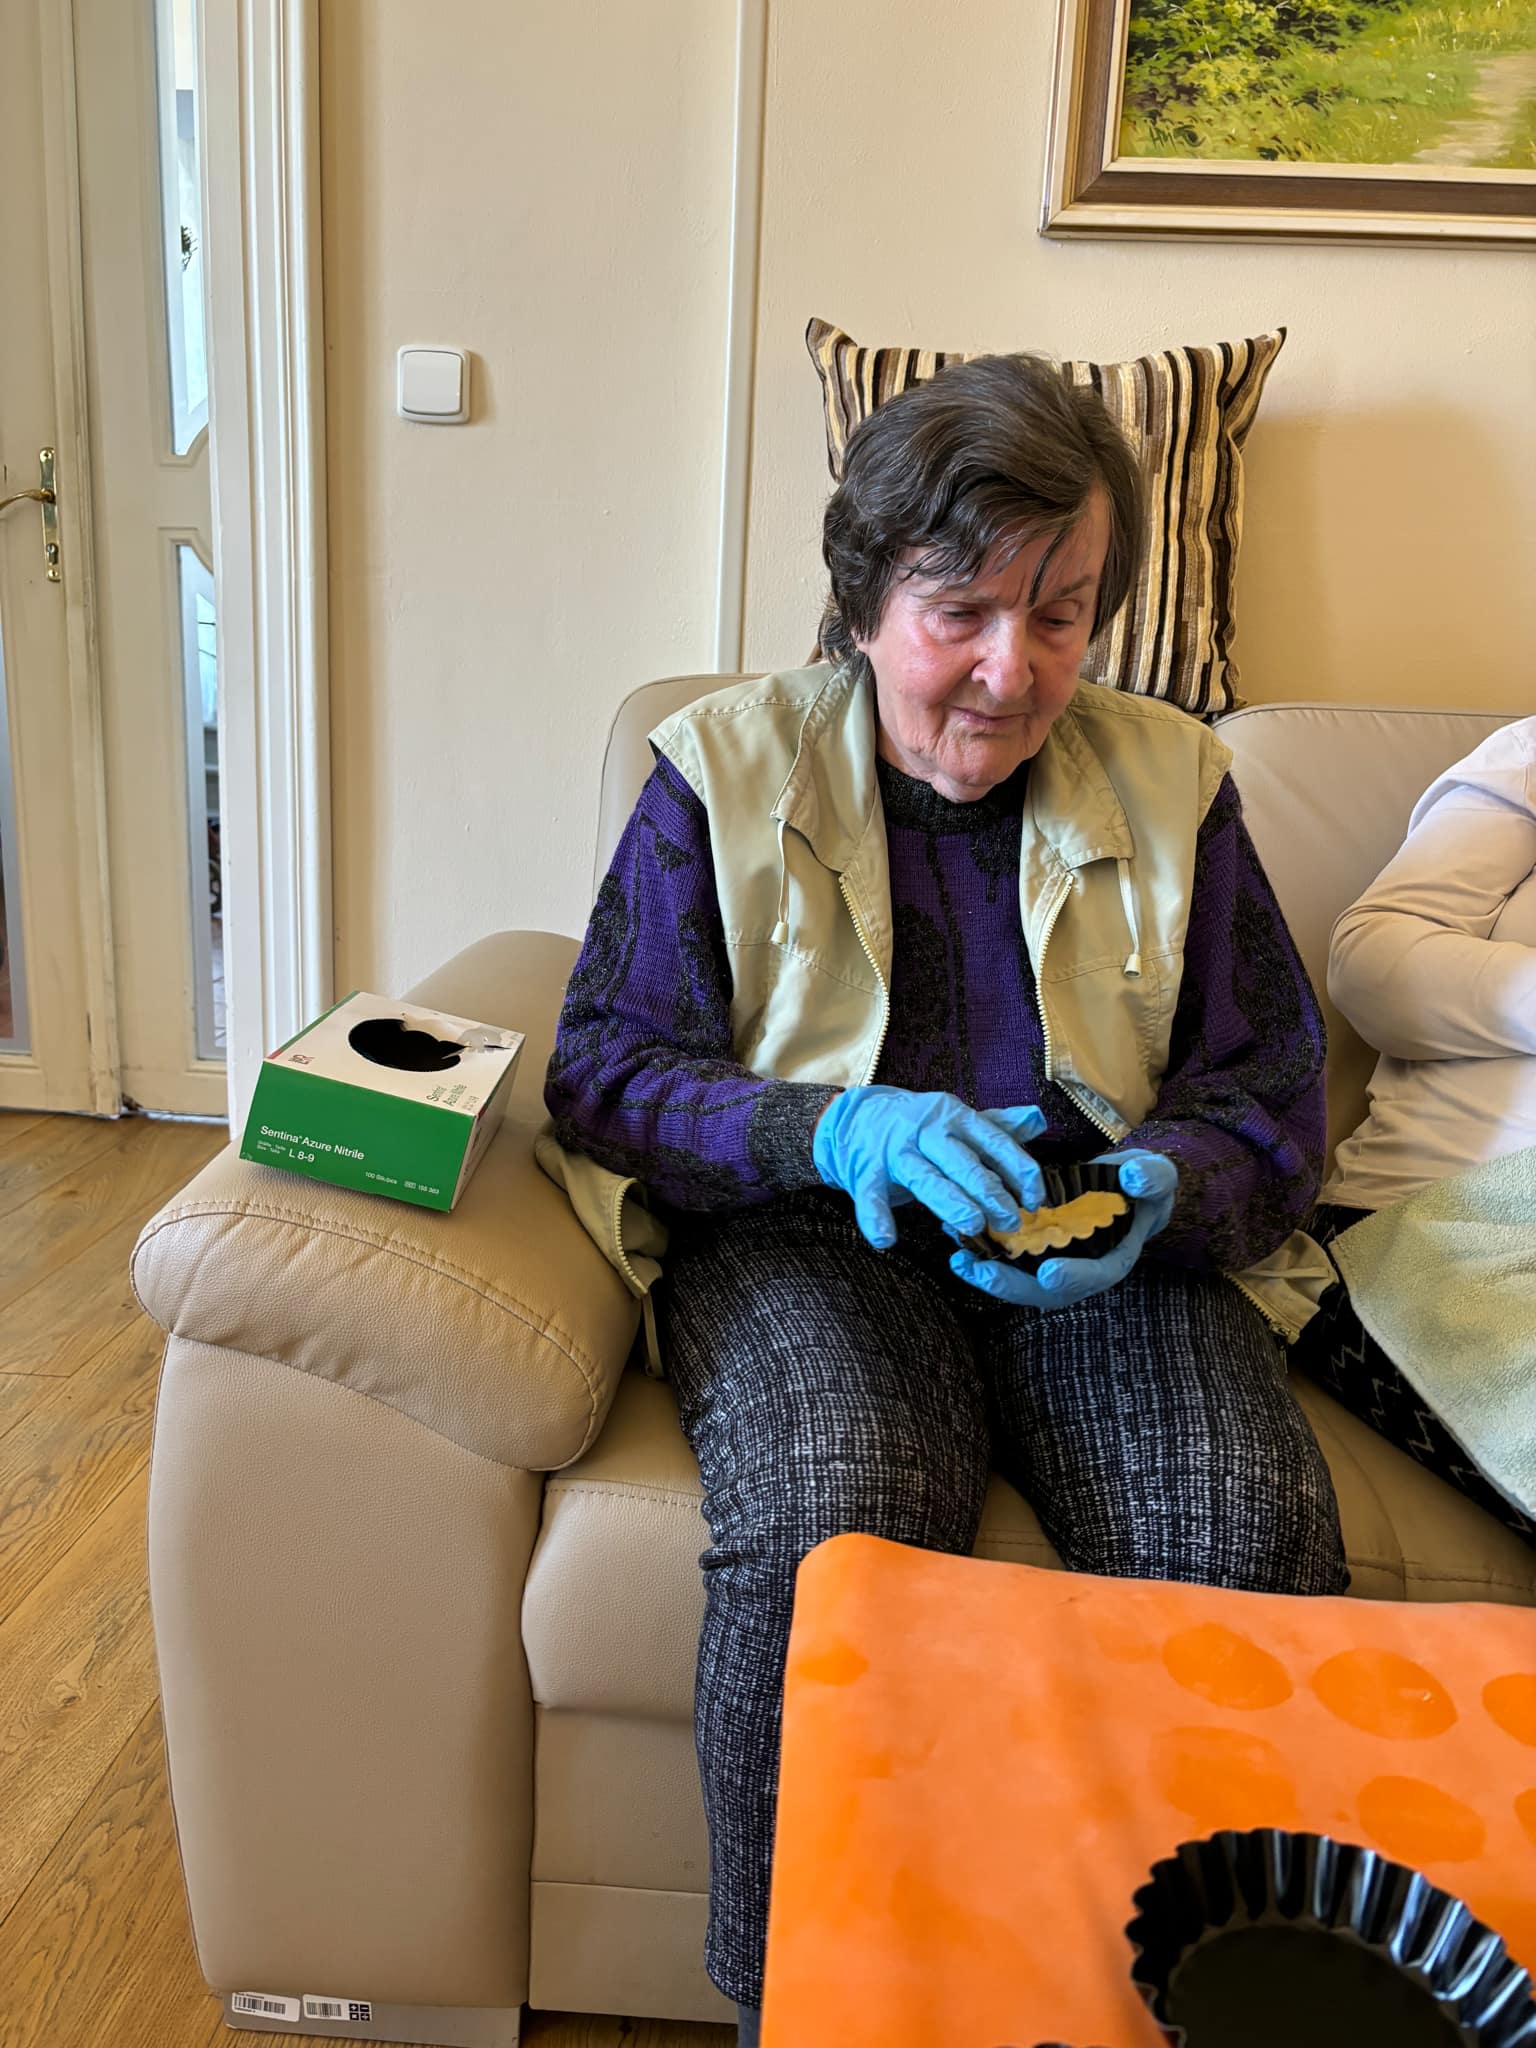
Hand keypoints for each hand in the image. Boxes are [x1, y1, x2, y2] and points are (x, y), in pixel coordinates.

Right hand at [812, 1088, 1046, 1249]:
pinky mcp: (867, 1171)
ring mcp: (896, 1151)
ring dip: (949, 1201)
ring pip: (926, 1178)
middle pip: (962, 1162)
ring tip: (972, 1225)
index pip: (994, 1141)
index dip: (1018, 1169)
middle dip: (989, 1191)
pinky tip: (885, 1240)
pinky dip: (875, 1217)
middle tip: (1011, 1220)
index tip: (1035, 1198)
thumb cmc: (918, 1126)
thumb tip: (1037, 1120)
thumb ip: (997, 1126)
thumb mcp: (958, 1120)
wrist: (857, 1117)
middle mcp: (928, 1131)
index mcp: (956, 1118)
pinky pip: (871, 1196)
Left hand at [948, 1147, 1177, 1309]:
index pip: (1094, 1276)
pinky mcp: (1033, 1248)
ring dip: (988, 1273)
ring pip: (1019, 1278)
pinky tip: (956, 1235)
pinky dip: (983, 1251)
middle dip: (1014, 1284)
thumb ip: (1151, 1178)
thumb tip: (1134, 1176)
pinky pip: (1006, 1257)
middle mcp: (1079, 1268)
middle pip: (1045, 1290)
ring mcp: (1053, 1261)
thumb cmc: (1144, 1185)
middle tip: (985, 1274)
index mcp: (1112, 1259)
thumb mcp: (1156, 1177)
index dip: (1073, 1278)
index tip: (1049, 1274)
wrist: (1127, 1187)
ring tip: (960, 1258)